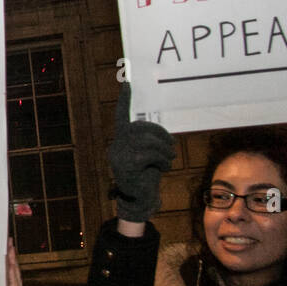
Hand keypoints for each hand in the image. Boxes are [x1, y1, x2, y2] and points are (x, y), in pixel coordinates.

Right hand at [107, 82, 174, 222]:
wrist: (138, 202)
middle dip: (160, 134)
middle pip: (140, 127)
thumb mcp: (147, 158)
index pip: (120, 116)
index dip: (125, 100)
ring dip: (164, 149)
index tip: (128, 83)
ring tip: (168, 159)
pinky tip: (163, 168)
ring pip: (147, 141)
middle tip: (171, 147)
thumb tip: (160, 133)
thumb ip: (147, 144)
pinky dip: (161, 160)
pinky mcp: (126, 165)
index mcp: (120, 141)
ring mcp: (119, 155)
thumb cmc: (145, 178)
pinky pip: (148, 154)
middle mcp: (115, 146)